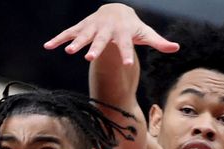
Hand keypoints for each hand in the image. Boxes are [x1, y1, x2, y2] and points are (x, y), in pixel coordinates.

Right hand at [43, 3, 178, 64]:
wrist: (117, 10)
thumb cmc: (133, 27)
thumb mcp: (146, 34)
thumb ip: (159, 42)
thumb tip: (176, 48)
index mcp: (123, 33)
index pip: (126, 45)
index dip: (127, 54)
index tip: (128, 64)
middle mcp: (106, 29)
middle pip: (101, 40)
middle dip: (95, 48)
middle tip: (89, 58)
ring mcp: (93, 27)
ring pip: (83, 35)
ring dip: (76, 42)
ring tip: (68, 51)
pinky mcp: (81, 27)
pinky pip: (68, 33)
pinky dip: (58, 39)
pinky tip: (47, 46)